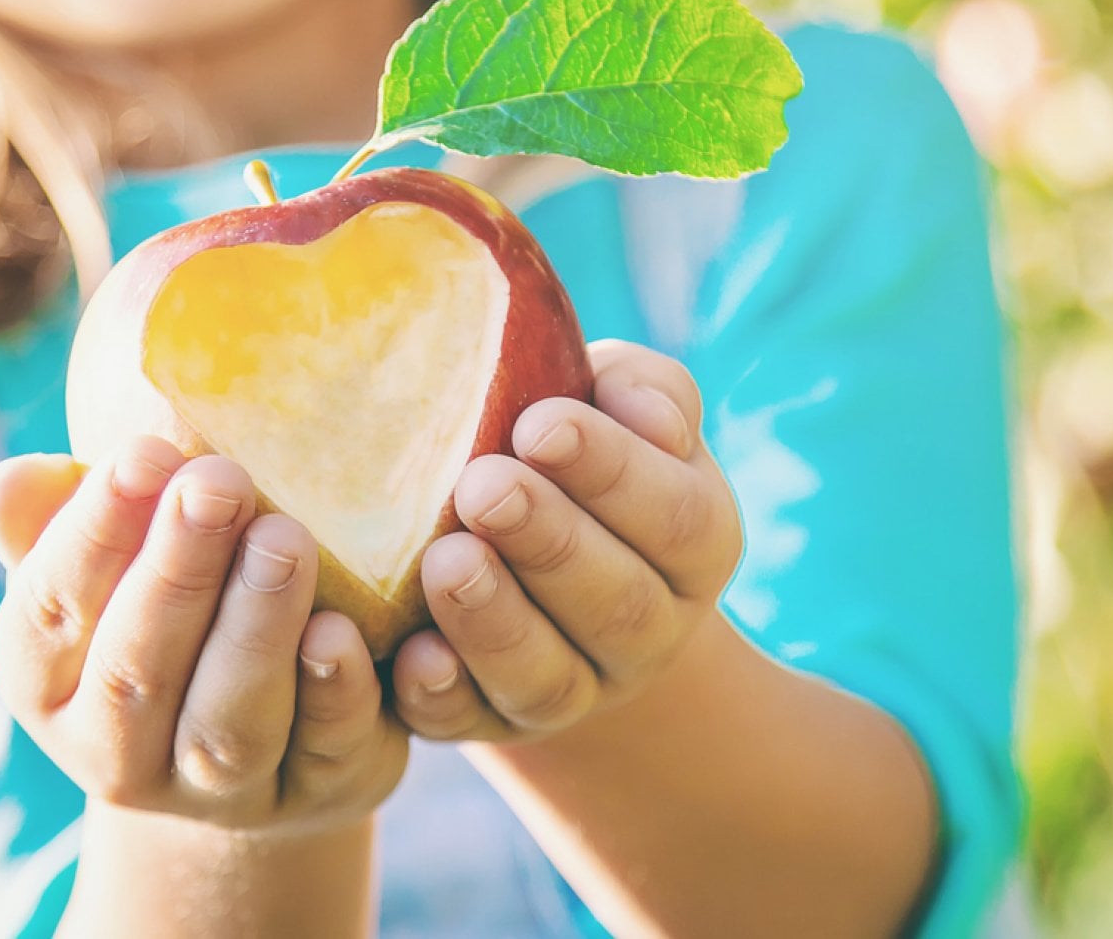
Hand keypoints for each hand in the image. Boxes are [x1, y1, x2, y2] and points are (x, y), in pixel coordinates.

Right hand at [0, 437, 406, 833]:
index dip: (90, 532)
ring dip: (255, 630)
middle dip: (176, 572)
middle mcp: (121, 754)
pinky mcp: (321, 791)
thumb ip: (62, 527)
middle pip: (136, 670)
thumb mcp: (112, 579)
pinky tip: (341, 634)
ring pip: (229, 722)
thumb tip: (14, 477)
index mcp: (49, 687)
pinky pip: (325, 747)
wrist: (269, 760)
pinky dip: (333, 691)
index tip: (143, 452)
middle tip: (219, 482)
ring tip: (284, 541)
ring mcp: (223, 789)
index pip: (49, 610)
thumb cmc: (174, 628)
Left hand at [391, 340, 742, 740]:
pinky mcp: (496, 721)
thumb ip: (643, 390)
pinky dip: (444, 694)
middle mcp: (652, 630)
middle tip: (483, 488)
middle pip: (619, 603)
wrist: (533, 542)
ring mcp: (579, 687)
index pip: (676, 517)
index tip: (538, 426)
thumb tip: (647, 419)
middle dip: (549, 544)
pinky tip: (414, 654)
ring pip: (550, 677)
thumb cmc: (575, 447)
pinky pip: (473, 722)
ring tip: (446, 561)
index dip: (611, 473)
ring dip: (497, 621)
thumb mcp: (617, 404)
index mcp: (698, 543)